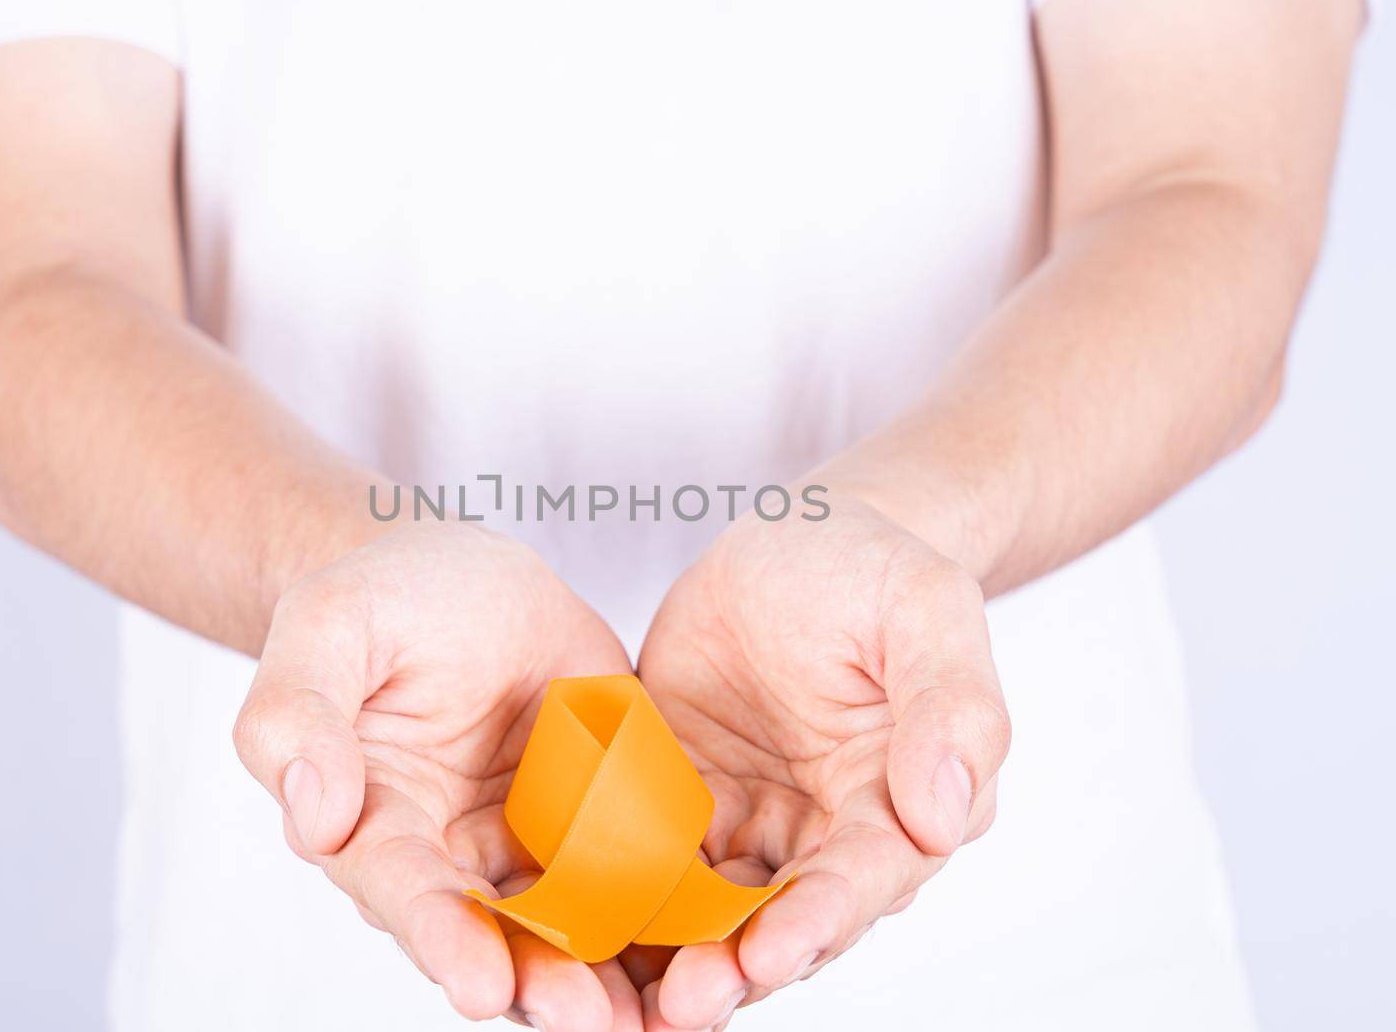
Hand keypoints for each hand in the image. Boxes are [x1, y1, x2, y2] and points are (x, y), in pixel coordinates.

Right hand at [233, 522, 641, 1030]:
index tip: (481, 985)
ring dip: (610, 978)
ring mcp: (535, 847)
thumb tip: (313, 818)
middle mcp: (456, 859)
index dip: (442, 938)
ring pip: (574, 929)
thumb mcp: (330, 625)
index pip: (406, 891)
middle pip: (497, 937)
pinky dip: (671, 920)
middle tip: (586, 1022)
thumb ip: (299, 715)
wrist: (471, 576)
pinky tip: (715, 950)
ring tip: (655, 1018)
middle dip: (541, 984)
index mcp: (380, 823)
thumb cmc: (386, 598)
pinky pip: (641, 877)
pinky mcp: (605, 821)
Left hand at [634, 495, 1010, 1029]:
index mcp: (892, 804)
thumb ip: (952, 709)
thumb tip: (947, 817)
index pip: (860, 877)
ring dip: (673, 957)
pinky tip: (570, 925)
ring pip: (709, 910)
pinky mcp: (676, 801)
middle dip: (736, 966)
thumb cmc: (873, 569)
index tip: (772, 953)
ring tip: (625, 1003)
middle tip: (684, 1006)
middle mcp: (819, 835)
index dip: (819, 919)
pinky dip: (615, 896)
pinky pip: (643, 857)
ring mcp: (745, 823)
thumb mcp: (926, 612)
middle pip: (780, 919)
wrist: (793, 537)